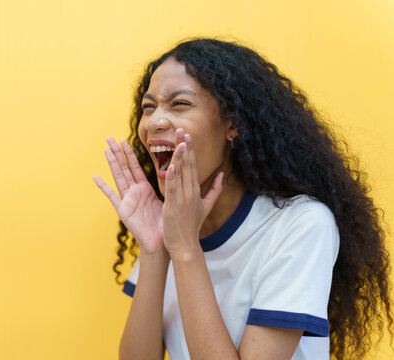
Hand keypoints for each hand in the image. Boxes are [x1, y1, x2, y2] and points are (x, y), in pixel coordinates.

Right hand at [93, 137, 165, 254]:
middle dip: (117, 153)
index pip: (135, 167)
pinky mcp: (123, 210)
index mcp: (143, 189)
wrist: (162, 243)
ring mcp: (126, 200)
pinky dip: (104, 187)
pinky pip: (112, 196)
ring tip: (105, 149)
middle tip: (109, 138)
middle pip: (123, 168)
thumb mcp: (169, 199)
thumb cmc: (166, 224)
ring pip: (118, 176)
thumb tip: (179, 170)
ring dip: (112, 163)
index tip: (124, 140)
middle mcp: (133, 192)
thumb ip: (170, 185)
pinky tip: (96, 177)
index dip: (129, 154)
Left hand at [162, 129, 223, 256]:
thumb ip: (214, 190)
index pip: (193, 166)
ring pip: (181, 174)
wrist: (185, 244)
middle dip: (186, 147)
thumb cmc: (192, 226)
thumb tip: (222, 175)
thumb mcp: (206, 206)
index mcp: (195, 190)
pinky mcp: (173, 206)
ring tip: (179, 141)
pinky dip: (172, 178)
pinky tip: (172, 166)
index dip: (190, 150)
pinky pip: (172, 189)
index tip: (188, 135)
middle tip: (183, 130)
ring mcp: (182, 199)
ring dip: (180, 157)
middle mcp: (190, 192)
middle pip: (188, 165)